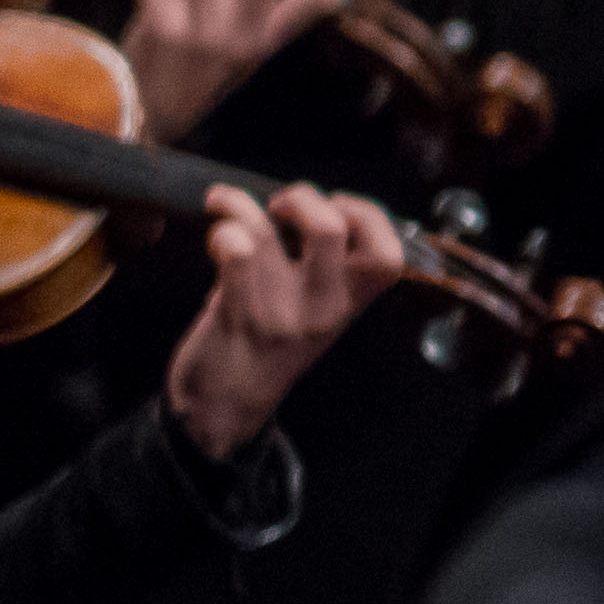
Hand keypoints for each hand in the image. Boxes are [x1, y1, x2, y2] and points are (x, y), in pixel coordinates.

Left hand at [161, 183, 414, 458]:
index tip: (336, 206)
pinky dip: (221, 229)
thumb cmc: (272, 344)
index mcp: (351, 304)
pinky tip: (216, 230)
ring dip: (240, 204)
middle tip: (279, 206)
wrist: (227, 406)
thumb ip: (327, 266)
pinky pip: (231, 253)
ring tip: (227, 203)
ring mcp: (279, 313)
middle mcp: (323, 309)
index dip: (366, 214)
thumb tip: (306, 204)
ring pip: (263, 234)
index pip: (387, 255)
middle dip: (301, 197)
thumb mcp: (320, 311)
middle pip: (329, 229)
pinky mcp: (236, 315)